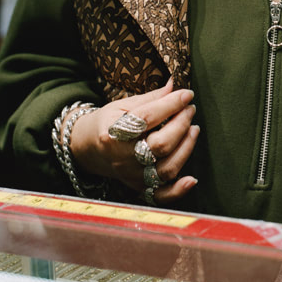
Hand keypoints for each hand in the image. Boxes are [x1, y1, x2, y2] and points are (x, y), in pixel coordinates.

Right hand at [69, 79, 198, 202]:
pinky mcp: (138, 187)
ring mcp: (130, 175)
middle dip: (181, 124)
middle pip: (160, 145)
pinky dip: (178, 190)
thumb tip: (176, 85)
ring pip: (166, 168)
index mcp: (113, 132)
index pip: (148, 117)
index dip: (171, 104)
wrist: (88, 147)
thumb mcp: (123, 105)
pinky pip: (160, 195)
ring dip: (186, 148)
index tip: (186, 94)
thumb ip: (151, 98)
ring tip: (194, 129)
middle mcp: (122, 157)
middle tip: (190, 109)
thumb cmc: (108, 122)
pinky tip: (192, 179)